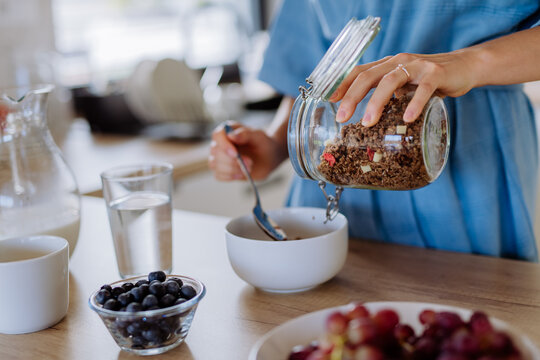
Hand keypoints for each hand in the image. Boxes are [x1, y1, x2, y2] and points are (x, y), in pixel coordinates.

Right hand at [208, 122, 284, 180]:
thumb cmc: (263, 144)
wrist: (269, 158)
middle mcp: (221, 143)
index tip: (235, 154)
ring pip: (214, 164)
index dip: (224, 145)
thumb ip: (246, 134)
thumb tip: (231, 136)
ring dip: (232, 169)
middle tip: (250, 162)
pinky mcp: (222, 170)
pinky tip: (241, 174)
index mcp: (228, 130)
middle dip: (233, 161)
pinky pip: (218, 175)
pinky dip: (229, 177)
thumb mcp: (258, 136)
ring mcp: (219, 157)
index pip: (217, 135)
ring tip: (249, 167)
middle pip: (216, 152)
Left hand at [329, 51, 475, 125]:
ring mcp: (417, 66)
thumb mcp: (403, 86)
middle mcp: (398, 62)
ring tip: (368, 122)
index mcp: (386, 65)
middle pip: (368, 76)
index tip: (329, 101)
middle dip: (352, 97)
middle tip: (342, 118)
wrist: (464, 67)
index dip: (342, 85)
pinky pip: (423, 89)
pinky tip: (407, 118)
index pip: (358, 71)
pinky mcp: (436, 74)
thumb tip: (366, 121)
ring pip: (390, 80)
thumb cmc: (427, 80)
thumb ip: (387, 96)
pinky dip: (414, 103)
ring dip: (377, 102)